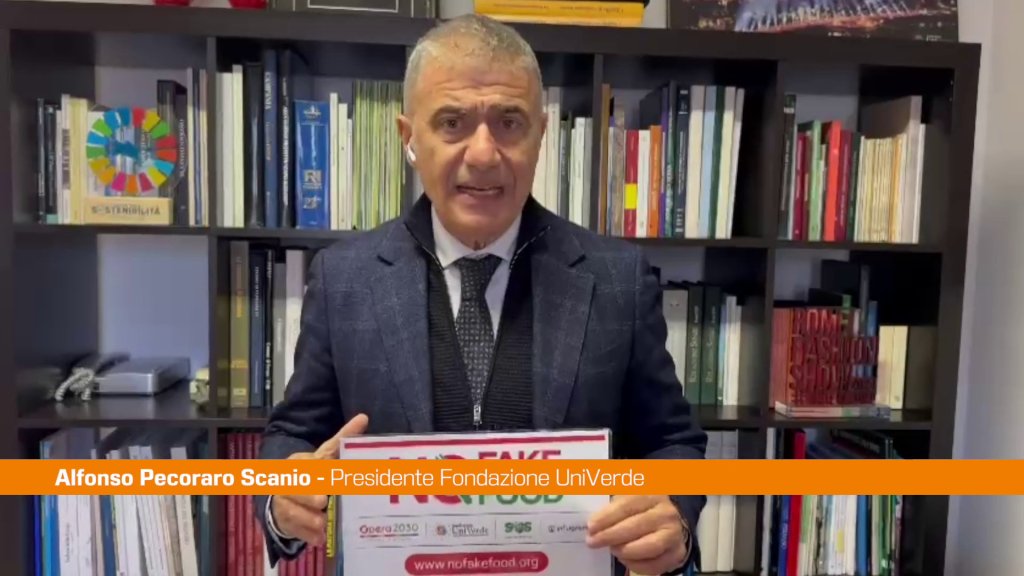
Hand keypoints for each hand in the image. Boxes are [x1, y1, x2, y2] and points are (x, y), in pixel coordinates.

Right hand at [270, 413, 368, 545]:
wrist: (284, 494)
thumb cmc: (313, 473)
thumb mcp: (326, 455)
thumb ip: (342, 439)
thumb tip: (363, 417)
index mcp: (299, 462)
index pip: (307, 464)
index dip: (317, 469)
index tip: (329, 475)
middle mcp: (288, 482)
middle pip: (296, 488)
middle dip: (308, 495)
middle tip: (323, 500)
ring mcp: (283, 503)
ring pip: (292, 511)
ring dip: (308, 518)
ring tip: (324, 524)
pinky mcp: (283, 522)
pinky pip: (294, 529)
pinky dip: (307, 535)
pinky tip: (320, 539)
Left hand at [586, 495, 688, 575]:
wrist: (665, 522)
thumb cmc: (638, 509)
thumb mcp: (626, 497)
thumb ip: (611, 503)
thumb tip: (593, 518)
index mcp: (652, 493)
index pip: (628, 504)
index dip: (608, 516)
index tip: (591, 526)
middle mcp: (666, 512)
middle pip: (637, 525)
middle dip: (611, 535)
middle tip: (593, 541)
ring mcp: (675, 532)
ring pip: (650, 546)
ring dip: (625, 550)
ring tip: (612, 549)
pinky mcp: (677, 552)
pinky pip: (655, 564)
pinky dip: (636, 565)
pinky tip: (624, 558)